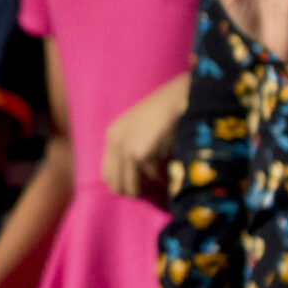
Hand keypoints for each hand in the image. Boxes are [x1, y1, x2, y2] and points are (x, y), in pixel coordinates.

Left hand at [101, 74, 187, 202]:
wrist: (178, 97)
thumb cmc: (166, 114)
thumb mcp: (140, 130)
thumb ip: (133, 152)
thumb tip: (135, 187)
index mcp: (112, 136)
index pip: (108, 176)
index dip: (126, 184)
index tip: (144, 184)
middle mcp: (114, 142)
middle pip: (117, 187)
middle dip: (137, 190)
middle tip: (155, 186)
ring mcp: (124, 148)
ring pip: (132, 188)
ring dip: (150, 187)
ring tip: (164, 174)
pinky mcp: (139, 153)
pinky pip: (152, 179)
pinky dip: (164, 178)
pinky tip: (171, 164)